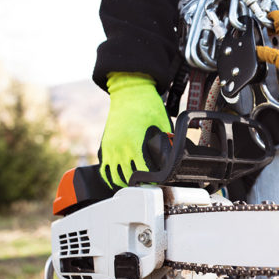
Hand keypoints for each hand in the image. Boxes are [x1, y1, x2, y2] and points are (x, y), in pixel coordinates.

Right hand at [99, 72, 171, 187]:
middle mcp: (119, 148)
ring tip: (136, 187)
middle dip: (140, 185)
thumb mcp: (162, 124)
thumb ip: (166, 142)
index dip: (153, 181)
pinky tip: (119, 181)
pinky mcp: (105, 145)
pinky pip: (105, 169)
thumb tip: (173, 156)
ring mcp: (110, 147)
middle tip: (150, 188)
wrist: (129, 91)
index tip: (159, 183)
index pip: (143, 172)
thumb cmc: (147, 105)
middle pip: (128, 178)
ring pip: (114, 177)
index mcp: (134, 144)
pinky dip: (111, 177)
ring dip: (125, 184)